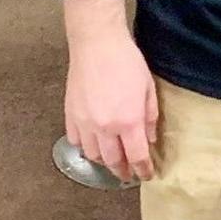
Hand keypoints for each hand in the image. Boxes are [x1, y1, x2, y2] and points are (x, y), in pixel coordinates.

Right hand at [64, 0, 157, 183]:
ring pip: (92, 155)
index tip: (146, 175)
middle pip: (113, 161)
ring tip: (111, 160)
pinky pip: (76, 140)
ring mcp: (85, 123)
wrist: (97, 44)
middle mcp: (105, 127)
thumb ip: (150, 117)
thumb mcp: (148, 88)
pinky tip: (92, 143)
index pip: (137, 157)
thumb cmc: (126, 61)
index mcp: (128, 121)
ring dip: (103, 161)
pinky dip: (85, 146)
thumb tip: (150, 139)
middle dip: (122, 171)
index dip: (143, 170)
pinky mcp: (70, 115)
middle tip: (128, 174)